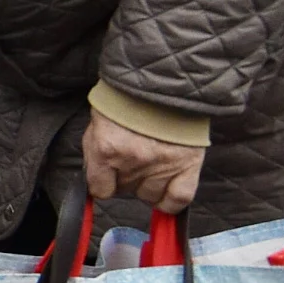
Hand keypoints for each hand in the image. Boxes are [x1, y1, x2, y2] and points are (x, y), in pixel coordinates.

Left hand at [80, 108, 205, 213]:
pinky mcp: (188, 164)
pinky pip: (179, 198)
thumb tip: (97, 181)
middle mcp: (133, 159)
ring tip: (150, 167)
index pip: (100, 189)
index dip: (103, 183)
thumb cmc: (125, 101)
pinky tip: (166, 193)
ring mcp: (162, 164)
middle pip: (126, 191)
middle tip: (132, 159)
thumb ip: (95, 154)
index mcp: (106, 147)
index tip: (107, 176)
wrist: (162, 81)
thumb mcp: (98, 124)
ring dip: (148, 186)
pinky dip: (171, 201)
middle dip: (126, 178)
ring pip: (150, 196)